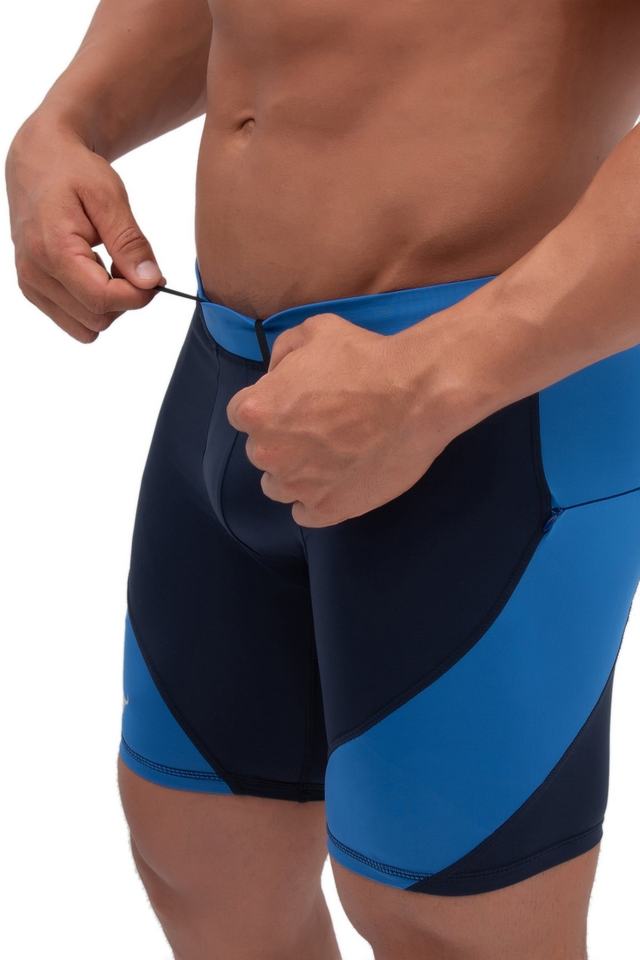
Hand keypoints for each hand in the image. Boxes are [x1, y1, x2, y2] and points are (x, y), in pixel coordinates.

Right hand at [6, 113, 163, 342]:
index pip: (103, 300)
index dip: (138, 295)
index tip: (156, 276)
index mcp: (52, 250)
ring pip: (87, 327)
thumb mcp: (110, 197)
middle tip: (133, 265)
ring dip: (110, 306)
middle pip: (97, 317)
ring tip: (111, 267)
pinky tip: (96, 275)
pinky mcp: (34, 290)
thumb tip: (150, 281)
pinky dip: (93, 306)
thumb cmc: (73, 172)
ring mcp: (31, 285)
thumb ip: (130, 242)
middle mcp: (35, 274)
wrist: (38, 161)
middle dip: (126, 299)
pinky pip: (74, 321)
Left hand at [226, 312, 460, 526]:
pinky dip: (316, 501)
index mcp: (257, 410)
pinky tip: (336, 482)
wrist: (418, 394)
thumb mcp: (316, 330)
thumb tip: (276, 374)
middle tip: (320, 427)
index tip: (293, 404)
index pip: (241, 414)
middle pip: (261, 451)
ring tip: (329, 457)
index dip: (268, 407)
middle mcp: (269, 453)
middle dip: (283, 440)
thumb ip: (283, 351)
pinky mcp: (328, 508)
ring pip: (279, 486)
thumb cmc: (367, 359)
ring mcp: (298, 485)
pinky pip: (304, 514)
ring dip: (296, 473)